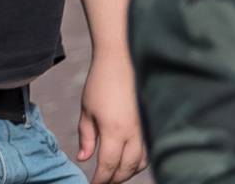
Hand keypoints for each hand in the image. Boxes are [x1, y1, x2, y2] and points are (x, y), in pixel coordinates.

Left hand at [75, 53, 145, 183]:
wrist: (122, 63)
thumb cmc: (101, 84)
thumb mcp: (86, 111)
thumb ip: (86, 137)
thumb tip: (83, 158)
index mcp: (115, 130)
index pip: (109, 165)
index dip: (101, 179)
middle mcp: (134, 133)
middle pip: (127, 168)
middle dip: (114, 179)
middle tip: (102, 182)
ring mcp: (146, 130)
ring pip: (141, 163)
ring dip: (128, 173)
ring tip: (113, 175)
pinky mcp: (151, 125)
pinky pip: (148, 152)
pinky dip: (138, 162)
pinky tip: (127, 162)